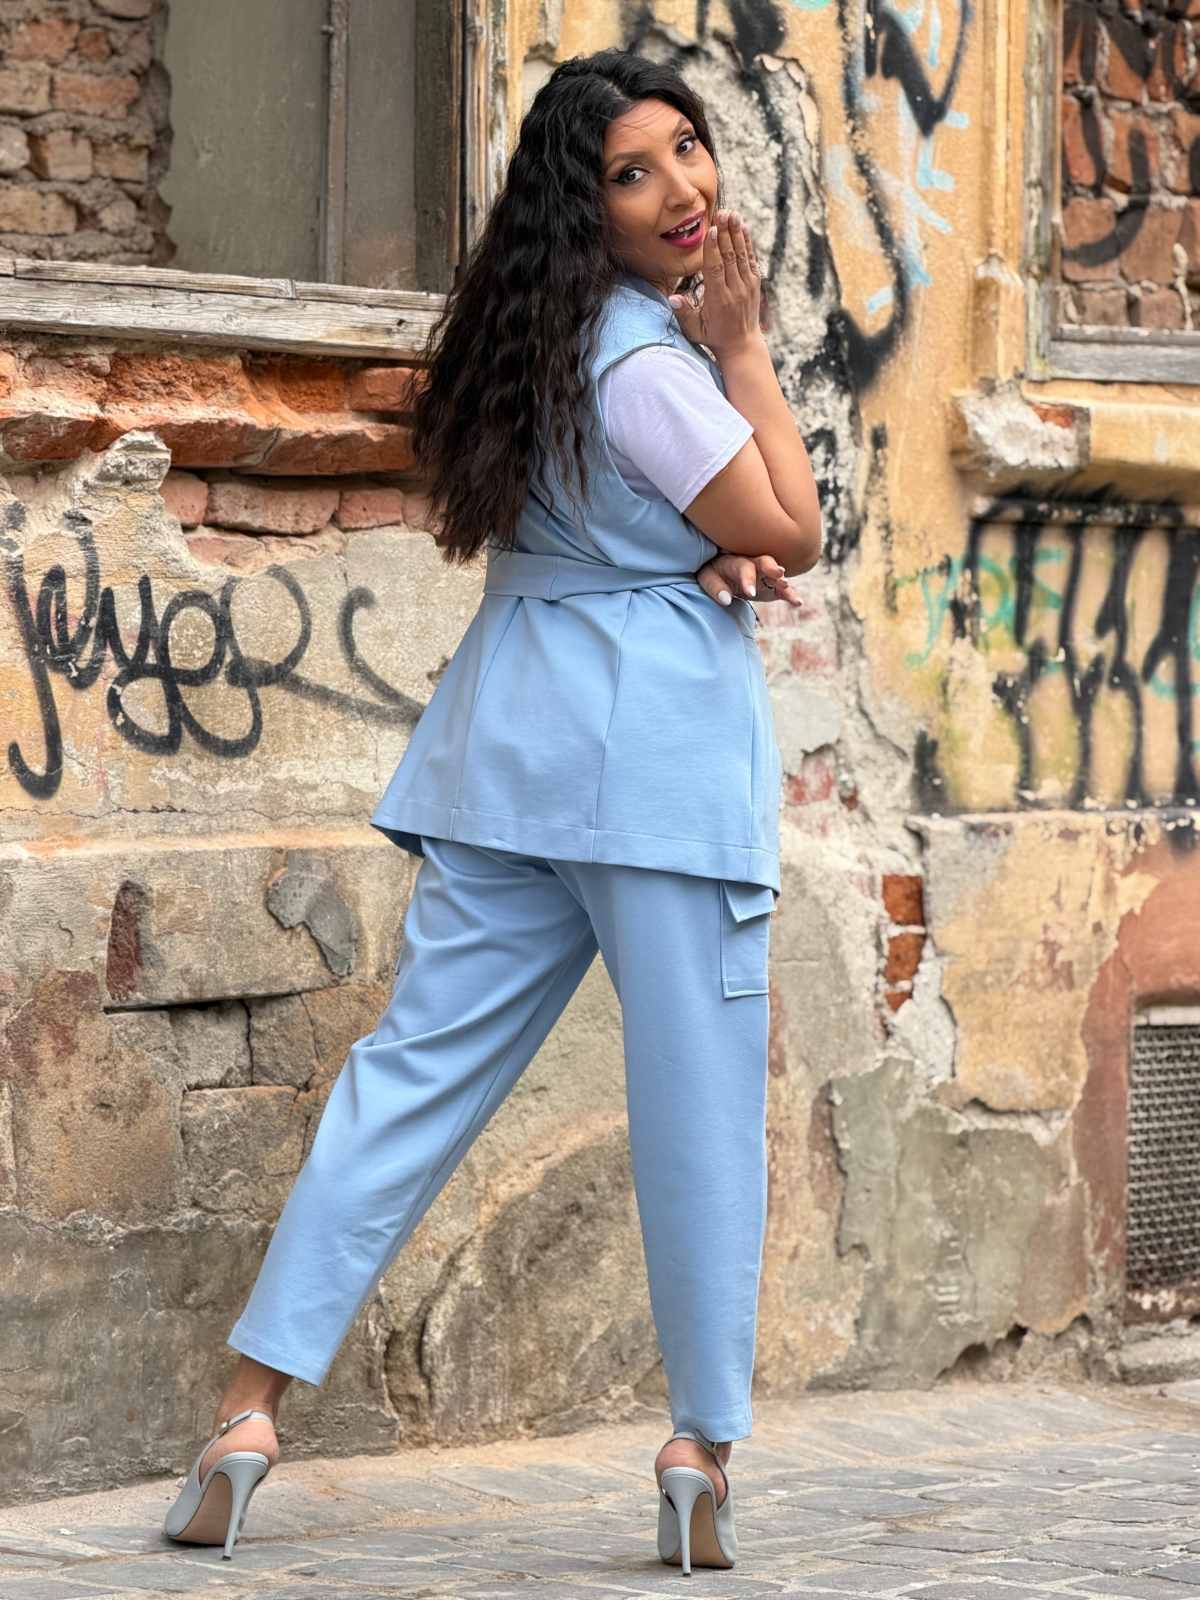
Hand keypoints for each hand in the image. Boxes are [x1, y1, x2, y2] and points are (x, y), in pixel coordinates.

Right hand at [669, 210, 761, 359]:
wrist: (742, 345)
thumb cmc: (713, 336)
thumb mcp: (694, 330)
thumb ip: (683, 314)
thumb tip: (671, 298)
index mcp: (719, 300)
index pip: (715, 269)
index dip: (713, 248)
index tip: (711, 230)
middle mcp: (735, 290)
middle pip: (729, 256)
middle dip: (725, 233)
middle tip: (721, 212)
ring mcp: (747, 286)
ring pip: (741, 255)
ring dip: (736, 233)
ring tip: (732, 214)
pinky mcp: (754, 283)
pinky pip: (750, 259)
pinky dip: (747, 242)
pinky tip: (743, 227)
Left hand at [697, 551, 802, 607]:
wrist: (721, 571)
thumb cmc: (713, 573)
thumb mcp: (707, 578)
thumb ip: (714, 587)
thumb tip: (726, 599)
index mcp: (736, 561)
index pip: (744, 568)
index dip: (748, 579)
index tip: (750, 593)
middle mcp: (753, 564)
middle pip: (765, 562)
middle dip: (771, 568)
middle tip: (778, 574)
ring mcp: (764, 575)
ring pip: (776, 575)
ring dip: (782, 581)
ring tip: (786, 586)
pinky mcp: (771, 586)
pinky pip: (782, 590)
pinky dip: (790, 595)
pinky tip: (798, 603)